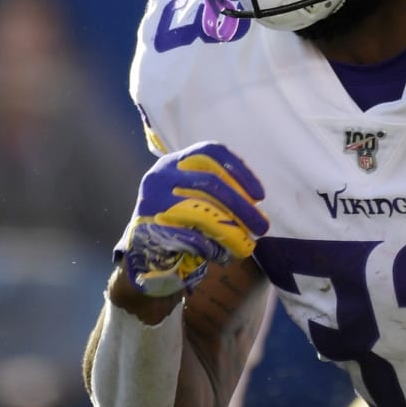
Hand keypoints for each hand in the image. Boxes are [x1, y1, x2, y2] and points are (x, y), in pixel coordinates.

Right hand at [118, 141, 268, 295]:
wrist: (142, 246)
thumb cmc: (178, 215)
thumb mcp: (193, 193)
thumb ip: (219, 189)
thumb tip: (255, 205)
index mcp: (174, 161)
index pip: (211, 152)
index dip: (240, 170)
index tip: (260, 195)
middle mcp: (160, 176)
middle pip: (210, 183)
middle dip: (242, 206)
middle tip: (263, 226)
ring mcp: (151, 202)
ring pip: (202, 212)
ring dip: (230, 230)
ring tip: (246, 244)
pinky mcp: (149, 228)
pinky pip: (189, 237)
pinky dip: (211, 247)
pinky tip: (222, 254)